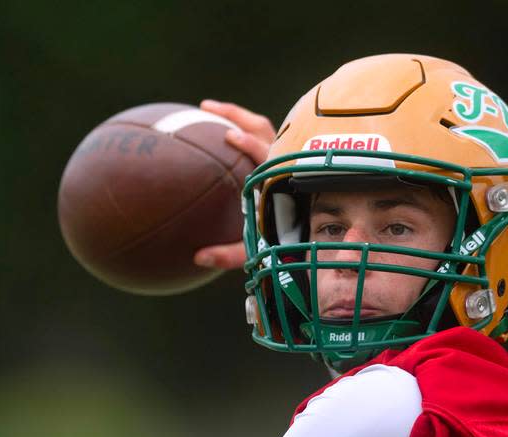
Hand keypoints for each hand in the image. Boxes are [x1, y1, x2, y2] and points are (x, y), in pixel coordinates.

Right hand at [194, 99, 276, 270]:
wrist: (310, 235)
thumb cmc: (281, 242)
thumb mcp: (255, 248)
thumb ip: (229, 254)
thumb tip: (198, 258)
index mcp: (277, 181)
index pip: (265, 155)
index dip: (249, 143)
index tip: (230, 136)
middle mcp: (282, 164)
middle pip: (262, 129)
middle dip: (235, 115)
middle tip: (206, 107)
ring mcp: (283, 158)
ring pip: (263, 128)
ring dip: (239, 117)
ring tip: (212, 112)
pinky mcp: (282, 159)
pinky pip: (263, 137)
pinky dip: (244, 131)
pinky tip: (224, 131)